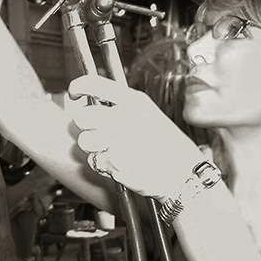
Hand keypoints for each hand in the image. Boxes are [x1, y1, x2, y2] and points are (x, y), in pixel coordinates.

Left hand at [69, 74, 205, 201]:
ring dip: (92, 146)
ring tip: (110, 148)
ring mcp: (117, 141)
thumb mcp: (148, 113)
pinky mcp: (114, 163)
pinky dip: (103, 164)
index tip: (74, 93)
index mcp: (132, 101)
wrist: (185, 175)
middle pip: (82, 117)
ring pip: (84, 141)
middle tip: (97, 130)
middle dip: (85, 125)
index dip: (77, 87)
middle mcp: (122, 118)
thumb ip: (121, 105)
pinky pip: (95, 161)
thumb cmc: (169, 146)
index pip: (93, 84)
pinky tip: (119, 162)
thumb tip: (96, 101)